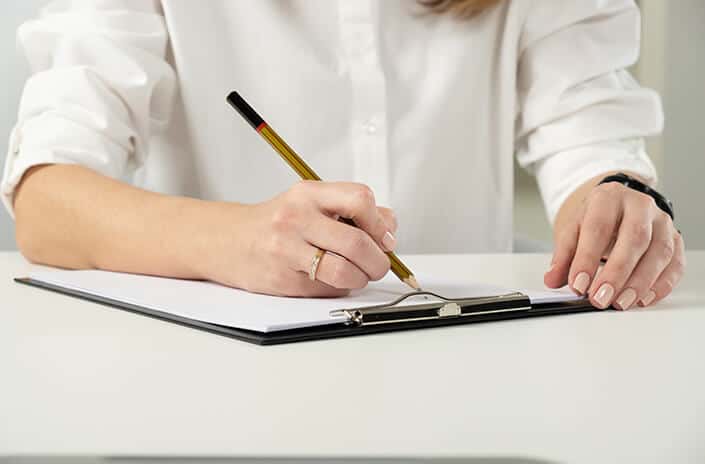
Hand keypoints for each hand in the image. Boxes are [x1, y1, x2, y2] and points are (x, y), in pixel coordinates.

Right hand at [199, 181, 397, 296]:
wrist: (229, 241)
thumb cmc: (280, 222)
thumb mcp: (312, 202)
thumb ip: (353, 211)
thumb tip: (390, 232)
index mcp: (309, 193)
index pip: (360, 200)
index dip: (381, 224)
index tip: (384, 238)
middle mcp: (296, 218)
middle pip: (357, 243)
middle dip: (378, 261)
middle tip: (378, 265)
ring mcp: (287, 250)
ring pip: (345, 272)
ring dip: (361, 279)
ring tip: (357, 275)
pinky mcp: (283, 279)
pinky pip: (328, 290)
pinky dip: (339, 288)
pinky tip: (330, 279)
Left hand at [544, 182, 684, 309]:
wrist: (620, 206)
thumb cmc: (597, 219)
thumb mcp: (573, 230)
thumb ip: (563, 256)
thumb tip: (552, 279)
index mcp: (609, 198)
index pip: (598, 227)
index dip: (587, 259)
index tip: (578, 285)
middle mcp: (640, 206)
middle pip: (634, 238)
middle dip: (617, 273)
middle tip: (600, 298)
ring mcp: (662, 222)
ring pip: (659, 252)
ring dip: (639, 283)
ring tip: (619, 303)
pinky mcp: (676, 240)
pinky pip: (675, 264)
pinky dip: (661, 285)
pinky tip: (643, 299)